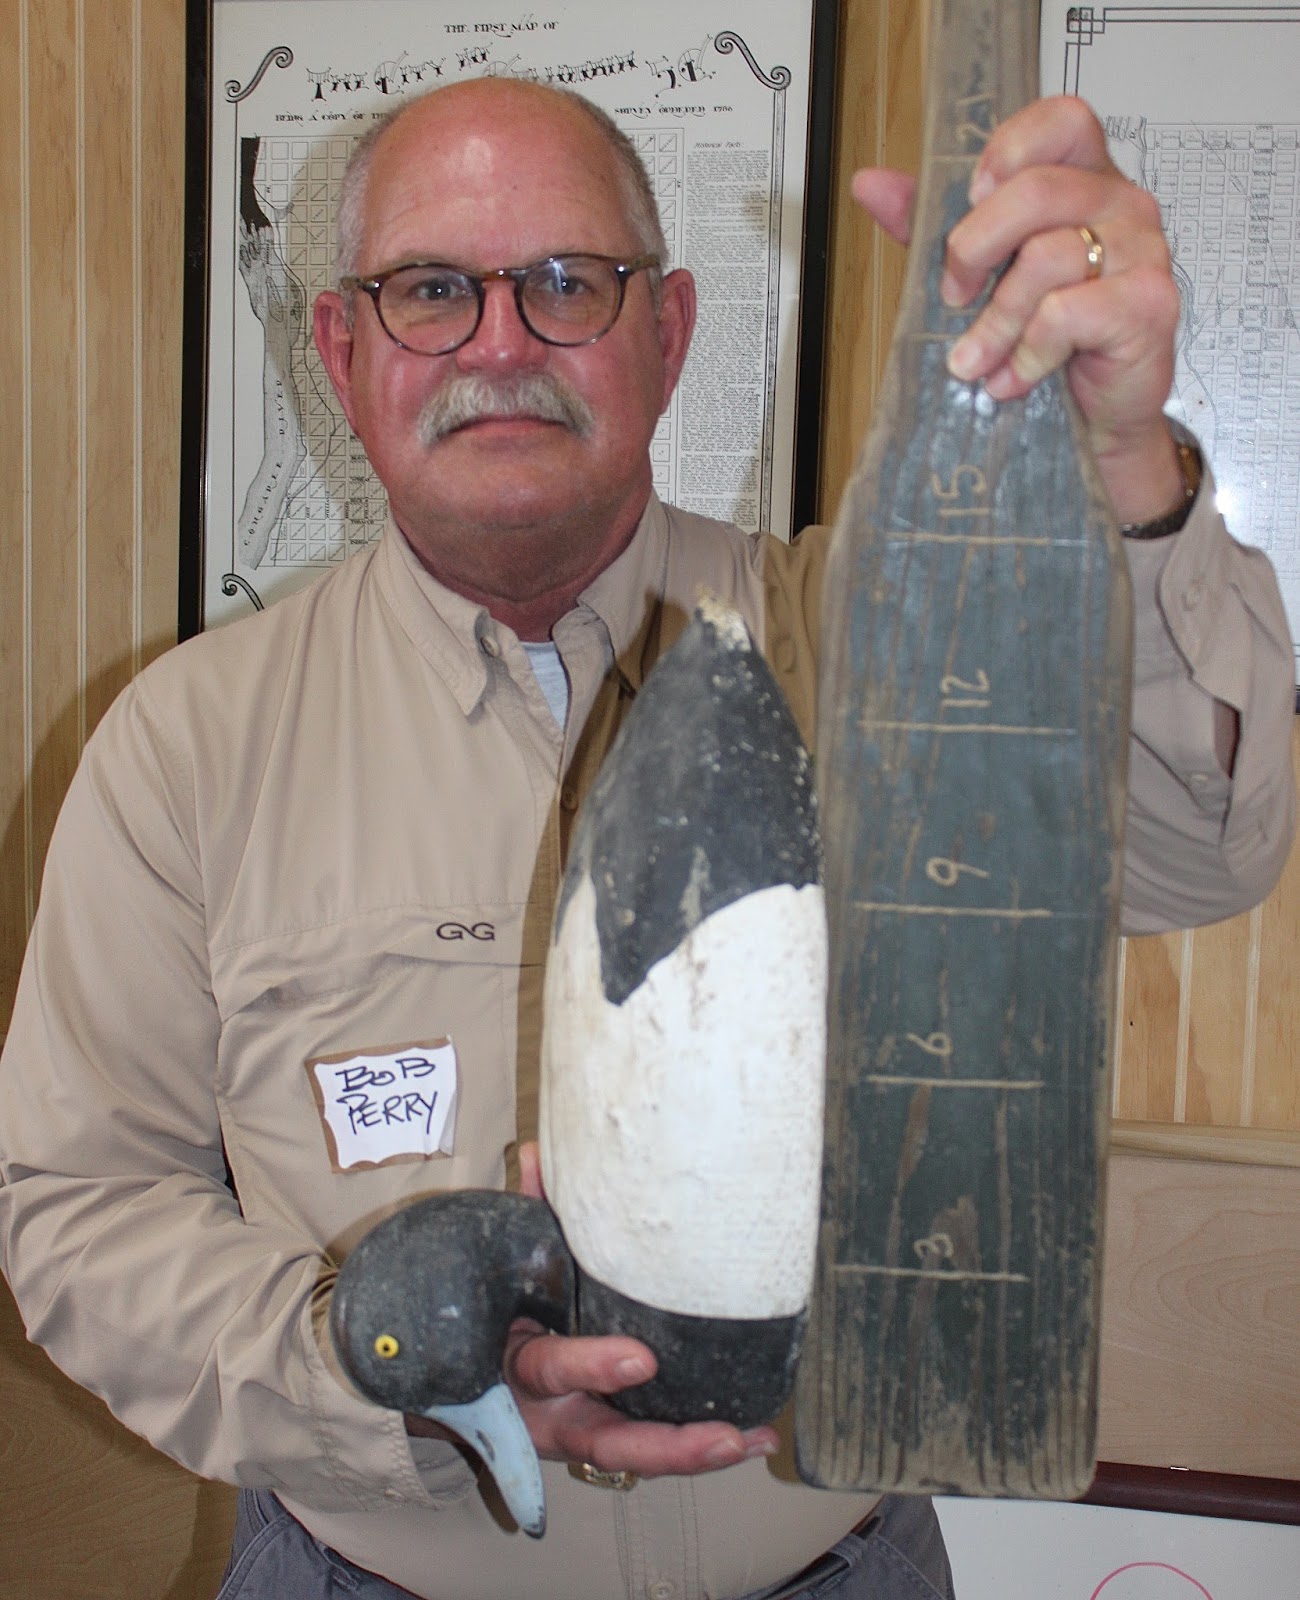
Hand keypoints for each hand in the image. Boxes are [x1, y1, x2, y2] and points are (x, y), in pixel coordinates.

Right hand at [504, 1142, 778, 1477]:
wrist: (472, 1369)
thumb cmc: (498, 1309)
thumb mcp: (502, 1271)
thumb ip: (524, 1218)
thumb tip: (535, 1155)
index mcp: (517, 1366)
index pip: (549, 1370)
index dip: (590, 1365)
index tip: (642, 1358)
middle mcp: (550, 1413)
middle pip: (605, 1440)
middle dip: (664, 1444)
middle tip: (719, 1434)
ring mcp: (582, 1432)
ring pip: (636, 1453)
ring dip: (694, 1451)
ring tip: (747, 1438)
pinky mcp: (611, 1436)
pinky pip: (656, 1447)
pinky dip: (703, 1447)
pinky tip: (753, 1436)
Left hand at [853, 95, 1185, 525]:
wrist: (1097, 420)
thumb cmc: (1050, 343)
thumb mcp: (983, 276)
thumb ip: (933, 225)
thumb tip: (871, 184)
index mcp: (1087, 181)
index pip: (1061, 121)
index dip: (1008, 152)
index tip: (971, 201)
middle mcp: (1122, 205)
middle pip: (1037, 190)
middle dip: (975, 247)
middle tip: (954, 297)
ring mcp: (1142, 251)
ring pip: (1046, 258)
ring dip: (995, 321)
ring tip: (977, 361)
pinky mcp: (1148, 304)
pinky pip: (1066, 313)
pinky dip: (1026, 352)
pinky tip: (1014, 378)